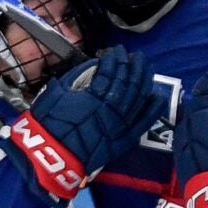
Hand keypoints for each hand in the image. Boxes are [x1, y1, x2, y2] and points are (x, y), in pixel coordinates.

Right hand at [11, 46, 158, 203]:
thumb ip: (75, 76)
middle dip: (133, 65)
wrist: (53, 157)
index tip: (115, 50)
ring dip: (144, 79)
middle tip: (136, 55)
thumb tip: (92, 65)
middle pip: (128, 81)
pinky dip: (153, 109)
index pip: (110, 71)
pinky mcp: (125, 139)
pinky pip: (144, 122)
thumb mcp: (56, 93)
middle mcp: (111, 108)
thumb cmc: (49, 125)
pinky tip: (158, 96)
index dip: (114, 59)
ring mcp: (120, 124)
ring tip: (146, 66)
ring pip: (139, 97)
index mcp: (94, 95)